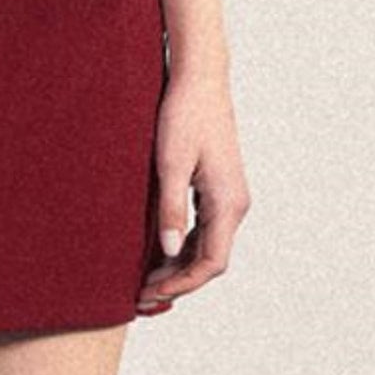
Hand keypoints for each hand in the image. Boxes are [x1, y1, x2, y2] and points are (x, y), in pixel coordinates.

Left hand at [135, 71, 249, 312]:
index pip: (212, 263)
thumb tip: (170, 251)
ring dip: (178, 266)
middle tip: (140, 294)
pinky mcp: (217, 188)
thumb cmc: (184, 115)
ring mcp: (228, 197)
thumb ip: (171, 209)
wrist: (199, 80)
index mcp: (228, 203)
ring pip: (207, 246)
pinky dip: (182, 246)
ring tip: (144, 279)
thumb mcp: (170, 164)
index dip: (181, 284)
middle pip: (210, 260)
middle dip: (177, 281)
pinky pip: (204, 229)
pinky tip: (156, 252)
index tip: (150, 293)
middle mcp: (234, 204)